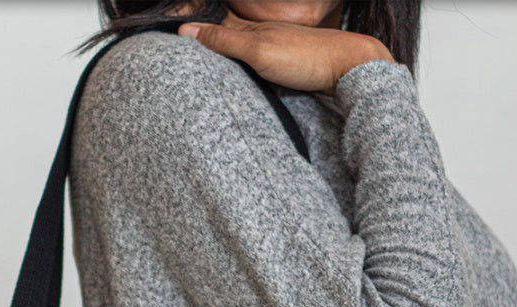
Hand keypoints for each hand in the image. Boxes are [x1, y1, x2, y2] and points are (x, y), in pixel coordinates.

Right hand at [175, 9, 393, 95]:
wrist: (348, 68)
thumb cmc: (306, 58)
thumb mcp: (259, 50)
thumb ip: (224, 41)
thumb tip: (186, 30)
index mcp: (250, 29)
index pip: (212, 25)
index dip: (191, 27)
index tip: (167, 31)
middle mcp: (260, 35)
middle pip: (223, 34)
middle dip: (202, 36)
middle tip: (176, 42)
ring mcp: (273, 50)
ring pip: (238, 48)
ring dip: (220, 50)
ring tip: (197, 55)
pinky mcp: (284, 65)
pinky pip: (252, 62)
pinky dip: (238, 63)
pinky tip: (235, 71)